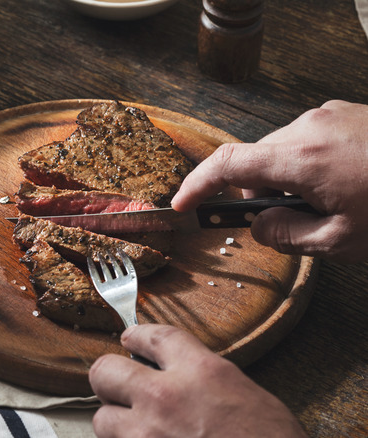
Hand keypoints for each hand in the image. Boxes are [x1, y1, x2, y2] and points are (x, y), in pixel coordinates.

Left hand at [89, 324, 306, 437]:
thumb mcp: (247, 396)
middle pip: (106, 370)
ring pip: (102, 418)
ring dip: (116, 424)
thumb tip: (181, 378)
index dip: (137, 335)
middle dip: (110, 379)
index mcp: (201, 372)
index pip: (154, 337)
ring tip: (135, 430)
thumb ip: (205, 380)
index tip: (129, 338)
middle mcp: (166, 397)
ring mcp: (148, 434)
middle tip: (119, 387)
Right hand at [171, 100, 367, 262]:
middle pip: (256, 160)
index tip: (184, 203)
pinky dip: (311, 163)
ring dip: (289, 177)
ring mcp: (329, 114)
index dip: (198, 185)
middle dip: (260, 192)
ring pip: (283, 150)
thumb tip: (258, 226)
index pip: (228, 164)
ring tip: (330, 200)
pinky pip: (309, 138)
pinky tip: (343, 181)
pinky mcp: (346, 112)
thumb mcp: (343, 240)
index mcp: (303, 158)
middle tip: (290, 220)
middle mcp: (310, 127)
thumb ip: (288, 235)